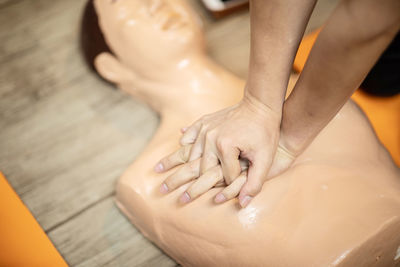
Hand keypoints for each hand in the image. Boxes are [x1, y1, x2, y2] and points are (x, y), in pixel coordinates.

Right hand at [155, 94, 281, 206]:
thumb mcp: (265, 159)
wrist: (260, 105)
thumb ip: (255, 183)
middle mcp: (210, 138)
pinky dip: (185, 141)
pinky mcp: (204, 122)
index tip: (240, 180)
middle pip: (202, 168)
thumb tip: (243, 203)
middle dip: (195, 181)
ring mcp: (205, 129)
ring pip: (191, 154)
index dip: (234, 181)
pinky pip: (190, 134)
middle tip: (173, 192)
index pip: (225, 176)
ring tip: (162, 171)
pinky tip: (180, 145)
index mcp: (225, 147)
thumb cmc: (265, 133)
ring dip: (182, 163)